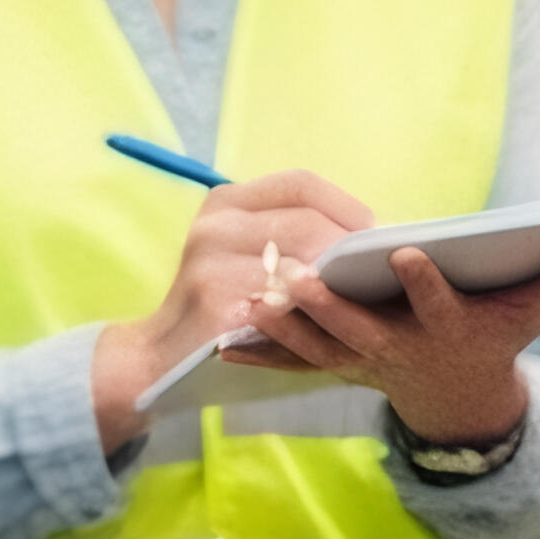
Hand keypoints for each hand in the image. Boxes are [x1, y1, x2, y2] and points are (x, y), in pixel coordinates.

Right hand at [87, 172, 379, 443]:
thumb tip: (371, 232)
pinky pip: (285, 307)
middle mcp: (215, 225)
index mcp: (226, 202)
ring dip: (339, 284)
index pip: (300, 184)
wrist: (162, 353)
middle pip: (307, 223)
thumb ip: (291, 234)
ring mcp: (211, 264)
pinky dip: (315, 314)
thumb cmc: (222, 302)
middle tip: (378, 273)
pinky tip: (333, 323)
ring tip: (363, 298)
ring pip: (301, 265)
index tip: (374, 232)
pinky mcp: (217, 307)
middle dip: (350, 249)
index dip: (346, 206)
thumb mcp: (245, 253)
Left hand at [244, 233, 539, 448]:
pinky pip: (294, 364)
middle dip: (331, 307)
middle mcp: (402, 350)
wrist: (457, 396)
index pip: (437, 304)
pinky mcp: (337, 366)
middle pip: (362, 330)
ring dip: (285, 327)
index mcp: (448, 330)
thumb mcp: (531, 312)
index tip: (406, 254)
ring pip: (319, 348)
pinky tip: (224, 340)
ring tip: (253, 298)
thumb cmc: (495, 338)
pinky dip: (262, 355)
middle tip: (299, 278)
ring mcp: (365, 363)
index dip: (423, 282)